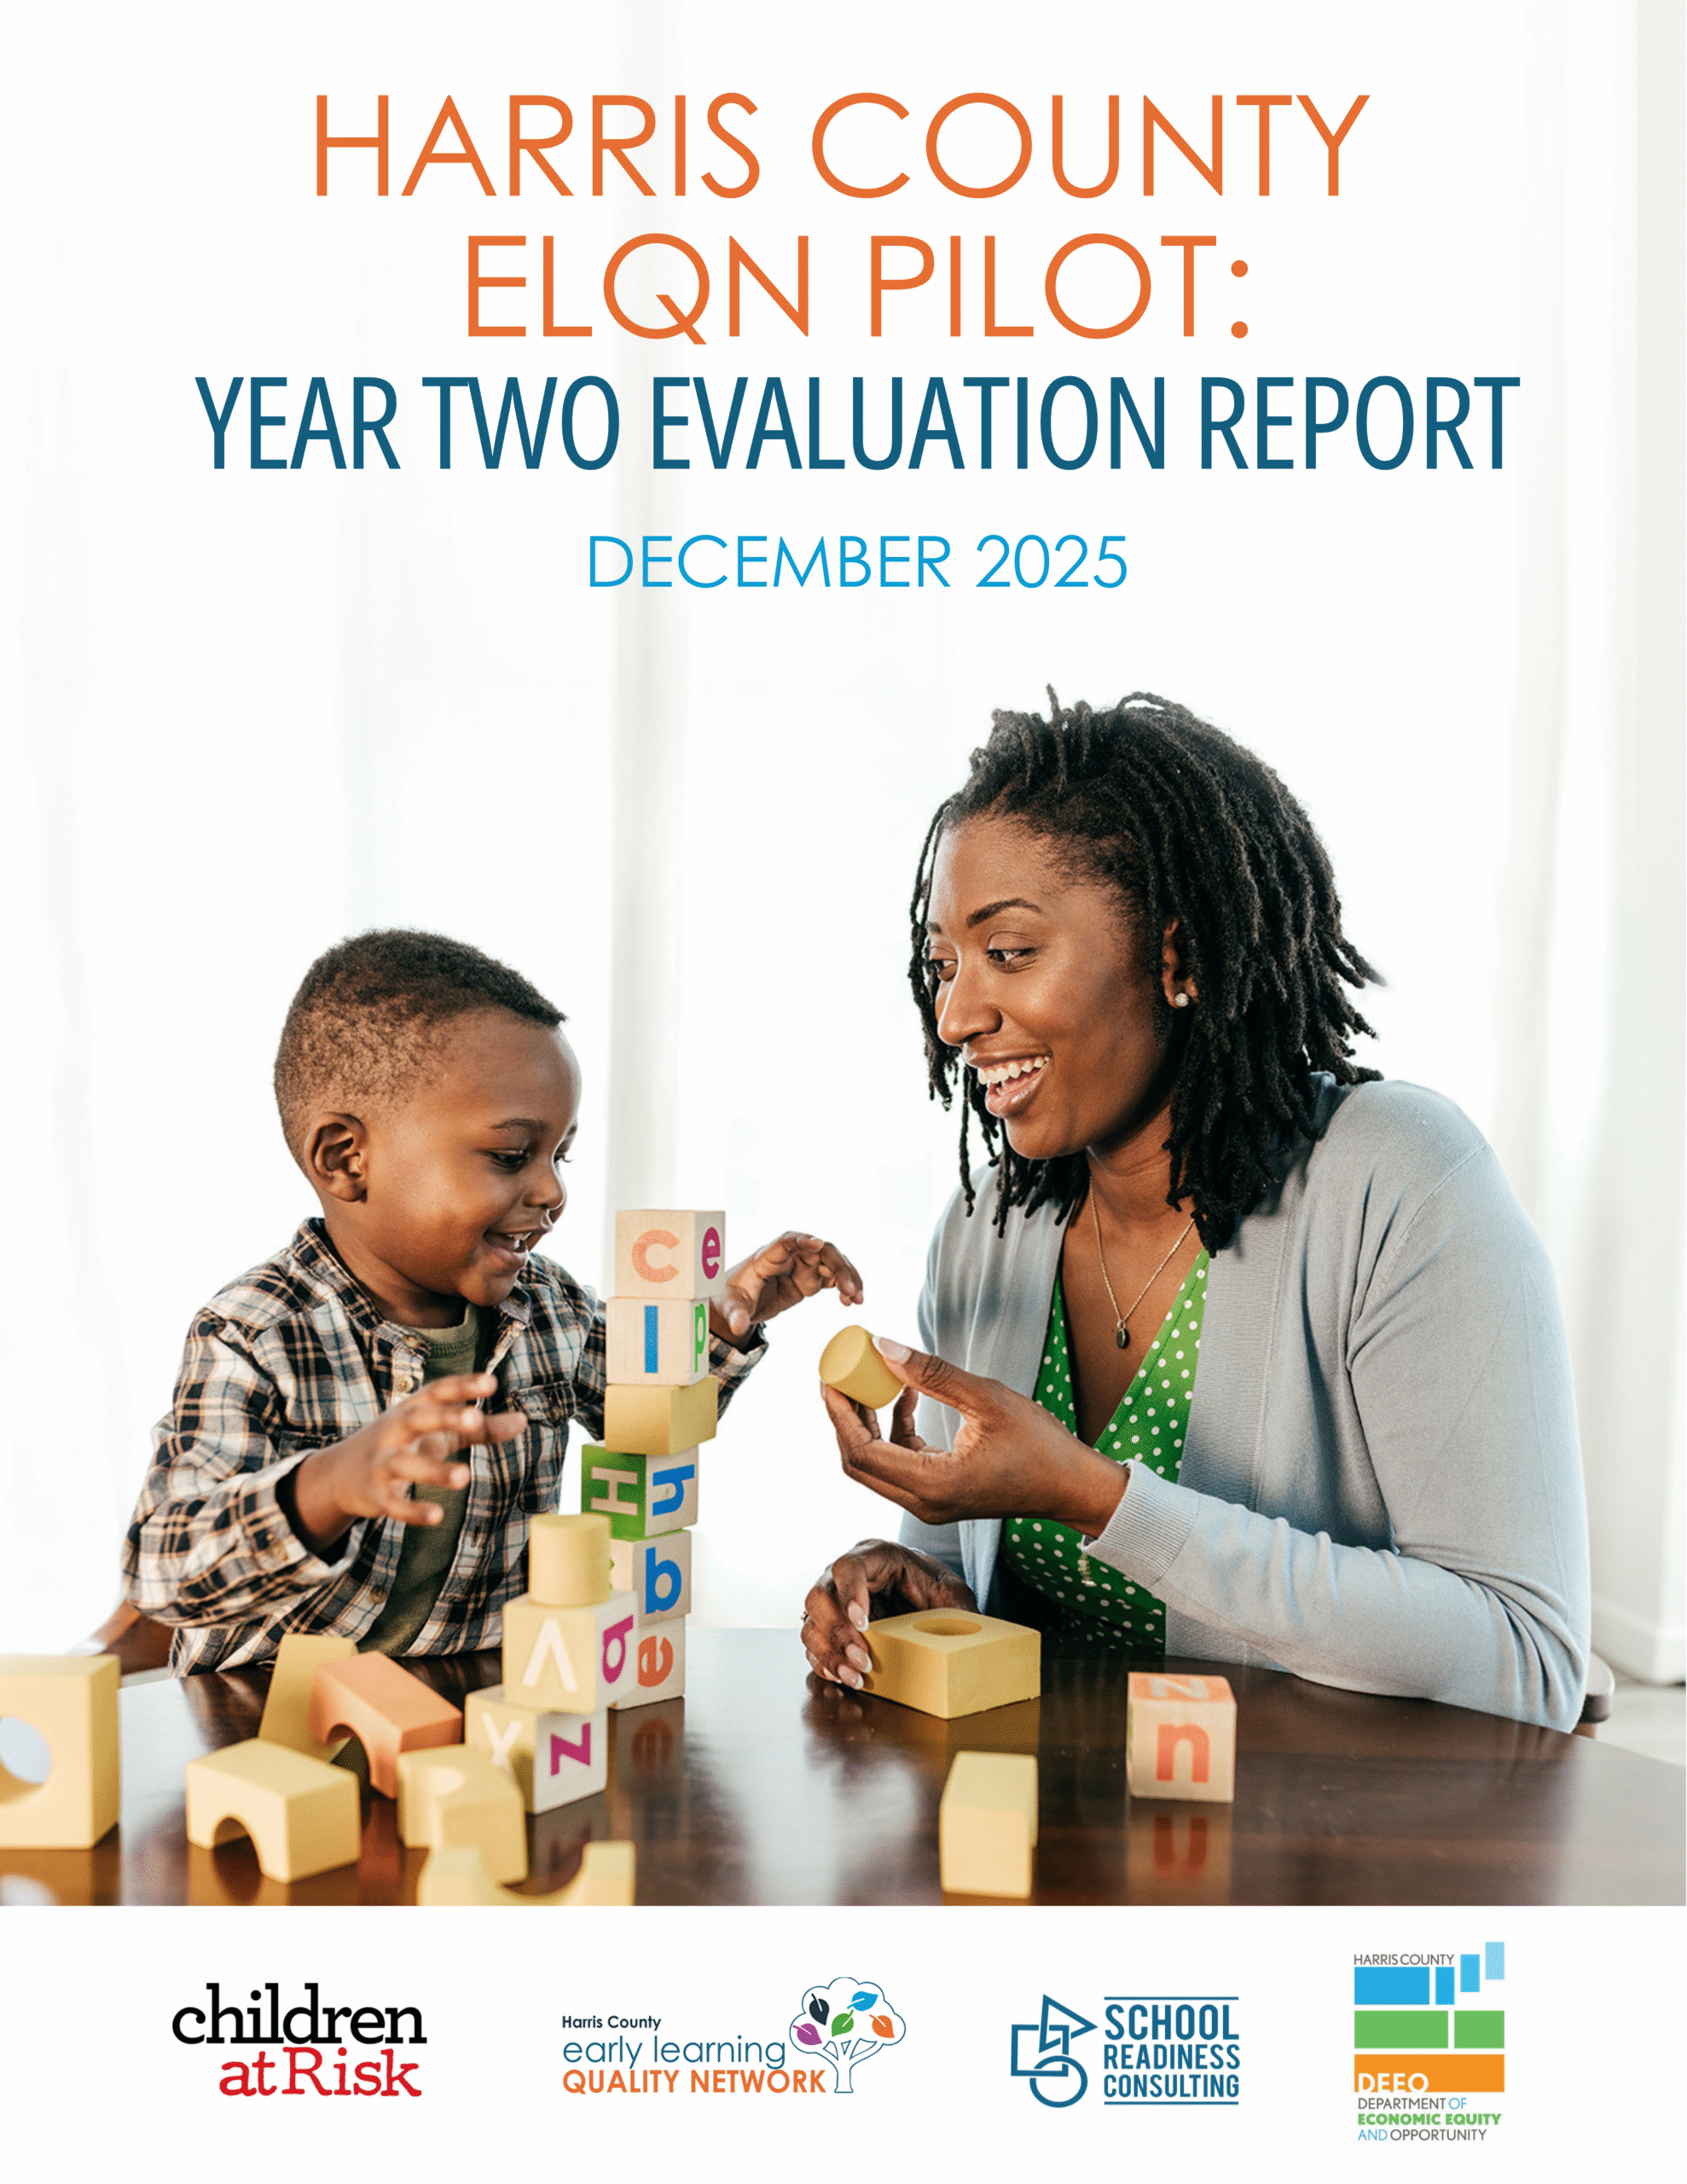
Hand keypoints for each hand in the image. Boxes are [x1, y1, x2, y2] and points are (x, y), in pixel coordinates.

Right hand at [288, 1373, 523, 1553]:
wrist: (339, 1474)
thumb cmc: (403, 1444)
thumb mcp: (440, 1432)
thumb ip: (480, 1429)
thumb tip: (523, 1421)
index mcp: (412, 1409)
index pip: (437, 1392)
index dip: (462, 1387)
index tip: (490, 1383)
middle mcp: (393, 1430)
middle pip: (417, 1419)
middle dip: (443, 1417)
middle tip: (473, 1419)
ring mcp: (380, 1463)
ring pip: (404, 1464)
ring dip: (433, 1470)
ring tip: (465, 1477)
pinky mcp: (374, 1496)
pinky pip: (392, 1504)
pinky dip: (412, 1511)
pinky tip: (437, 1516)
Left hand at [711, 1230, 863, 1344]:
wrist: (737, 1303)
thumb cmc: (730, 1297)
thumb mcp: (731, 1307)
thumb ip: (736, 1316)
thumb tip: (738, 1327)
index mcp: (766, 1257)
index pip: (787, 1241)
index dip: (803, 1240)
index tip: (818, 1243)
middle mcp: (788, 1257)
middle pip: (819, 1250)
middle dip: (837, 1266)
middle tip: (850, 1289)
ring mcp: (800, 1267)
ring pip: (831, 1263)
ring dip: (847, 1276)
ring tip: (857, 1298)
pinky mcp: (807, 1280)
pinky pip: (831, 1278)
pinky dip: (844, 1287)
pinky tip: (851, 1302)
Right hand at [801, 1538, 975, 1687]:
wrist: (924, 1599)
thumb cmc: (935, 1589)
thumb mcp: (953, 1594)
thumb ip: (959, 1607)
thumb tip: (973, 1631)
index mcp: (874, 1555)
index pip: (848, 1566)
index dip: (849, 1593)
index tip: (863, 1623)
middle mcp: (844, 1575)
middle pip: (820, 1596)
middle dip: (839, 1632)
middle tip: (862, 1660)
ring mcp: (833, 1600)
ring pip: (811, 1622)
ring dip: (829, 1653)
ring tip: (854, 1677)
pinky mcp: (829, 1625)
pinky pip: (813, 1642)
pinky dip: (823, 1662)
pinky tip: (841, 1677)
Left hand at [819, 1339, 1128, 1536]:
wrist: (1073, 1487)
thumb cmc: (1041, 1446)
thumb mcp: (987, 1398)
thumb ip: (931, 1374)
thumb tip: (882, 1347)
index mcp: (933, 1485)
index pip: (861, 1453)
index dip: (838, 1414)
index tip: (828, 1376)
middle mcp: (924, 1503)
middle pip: (859, 1463)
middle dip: (845, 1417)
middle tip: (839, 1374)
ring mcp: (930, 1503)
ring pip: (876, 1465)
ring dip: (868, 1422)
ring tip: (869, 1377)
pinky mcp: (939, 1496)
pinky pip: (899, 1464)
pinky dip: (893, 1431)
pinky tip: (906, 1396)